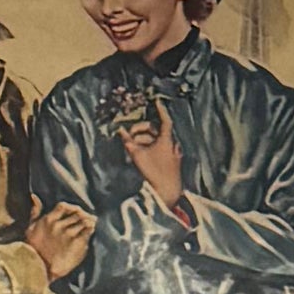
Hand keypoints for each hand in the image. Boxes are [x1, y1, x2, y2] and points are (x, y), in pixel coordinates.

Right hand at [25, 203, 96, 283]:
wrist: (39, 267)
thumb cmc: (33, 248)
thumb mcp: (30, 227)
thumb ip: (35, 211)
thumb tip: (34, 197)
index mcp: (48, 220)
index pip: (64, 206)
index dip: (71, 207)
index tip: (75, 211)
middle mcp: (59, 226)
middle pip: (77, 213)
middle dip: (83, 215)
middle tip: (88, 217)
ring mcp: (69, 234)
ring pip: (84, 221)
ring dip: (89, 221)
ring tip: (91, 223)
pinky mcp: (77, 243)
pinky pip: (88, 232)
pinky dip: (91, 229)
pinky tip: (91, 230)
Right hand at [116, 97, 184, 211]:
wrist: (168, 191)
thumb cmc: (154, 172)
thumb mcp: (137, 155)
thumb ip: (128, 142)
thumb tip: (120, 131)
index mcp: (167, 140)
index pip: (165, 120)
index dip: (161, 110)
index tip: (157, 101)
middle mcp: (172, 145)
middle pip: (155, 130)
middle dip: (140, 130)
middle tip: (128, 135)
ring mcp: (173, 153)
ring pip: (156, 141)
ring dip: (143, 141)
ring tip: (131, 147)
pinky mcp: (172, 161)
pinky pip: (160, 149)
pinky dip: (149, 148)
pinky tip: (139, 154)